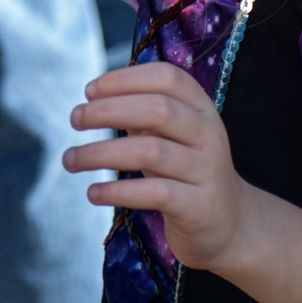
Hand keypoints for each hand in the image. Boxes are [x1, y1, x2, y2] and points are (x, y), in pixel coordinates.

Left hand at [64, 62, 301, 302]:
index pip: (167, 77)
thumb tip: (95, 98)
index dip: (125, 79)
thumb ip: (142, 114)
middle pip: (158, 109)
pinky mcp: (198, 206)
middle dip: (109, 110)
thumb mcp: (170, 136)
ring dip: (101, 153)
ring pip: (151, 151)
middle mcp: (208, 134)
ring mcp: (206, 170)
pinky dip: (118, 191)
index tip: (89, 90)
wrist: (231, 225)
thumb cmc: (187, 171)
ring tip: (70, 159)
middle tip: (75, 119)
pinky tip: (92, 192)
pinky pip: (155, 193)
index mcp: (201, 108)